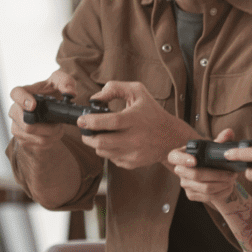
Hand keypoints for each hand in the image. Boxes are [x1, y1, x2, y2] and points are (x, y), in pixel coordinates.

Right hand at [7, 70, 77, 148]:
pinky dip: (50, 141)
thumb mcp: (61, 81)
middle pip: (26, 125)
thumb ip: (66, 82)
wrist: (52, 110)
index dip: (22, 99)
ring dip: (52, 134)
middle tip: (58, 123)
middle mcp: (15, 110)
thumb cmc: (52, 92)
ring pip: (34, 137)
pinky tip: (53, 133)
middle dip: (47, 127)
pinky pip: (38, 144)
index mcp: (23, 93)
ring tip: (58, 127)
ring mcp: (17, 126)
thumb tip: (70, 93)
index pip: (15, 93)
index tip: (33, 105)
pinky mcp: (22, 139)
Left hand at [77, 81, 194, 168]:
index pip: (111, 122)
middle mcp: (135, 138)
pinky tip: (114, 142)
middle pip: (102, 142)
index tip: (82, 120)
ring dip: (96, 143)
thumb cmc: (151, 112)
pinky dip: (107, 151)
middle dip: (87, 136)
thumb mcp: (138, 92)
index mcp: (136, 119)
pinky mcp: (132, 163)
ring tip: (99, 134)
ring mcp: (134, 153)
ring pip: (103, 152)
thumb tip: (95, 98)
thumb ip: (115, 88)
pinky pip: (111, 159)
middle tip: (85, 129)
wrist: (169, 137)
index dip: (92, 122)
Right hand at [168, 129, 238, 206]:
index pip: (174, 157)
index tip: (195, 161)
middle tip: (231, 173)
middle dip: (217, 175)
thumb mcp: (211, 146)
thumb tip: (229, 132)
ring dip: (222, 184)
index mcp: (178, 155)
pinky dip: (221, 193)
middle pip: (196, 175)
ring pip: (205, 188)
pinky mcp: (191, 195)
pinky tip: (229, 187)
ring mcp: (185, 184)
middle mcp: (179, 171)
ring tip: (233, 179)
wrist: (204, 169)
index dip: (183, 159)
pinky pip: (207, 197)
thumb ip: (221, 140)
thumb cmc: (206, 156)